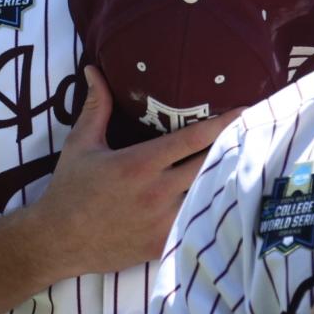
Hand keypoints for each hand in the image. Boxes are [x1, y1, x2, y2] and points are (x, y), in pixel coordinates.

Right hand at [31, 66, 239, 276]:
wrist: (58, 240)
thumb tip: (93, 70)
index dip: (222, 124)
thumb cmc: (70, 189)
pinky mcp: (163, 244)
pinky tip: (227, 202)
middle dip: (233, 149)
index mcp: (139, 163)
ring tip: (251, 164)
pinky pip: (197, 225)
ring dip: (226, 180)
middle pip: (210, 165)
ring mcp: (163, 221)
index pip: (191, 139)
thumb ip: (96, 106)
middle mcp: (156, 191)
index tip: (245, 111)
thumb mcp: (81, 144)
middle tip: (256, 135)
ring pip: (208, 196)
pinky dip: (211, 211)